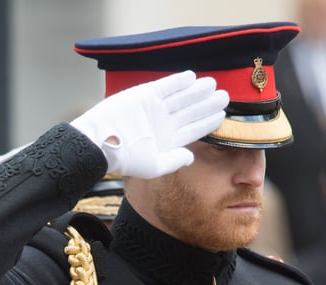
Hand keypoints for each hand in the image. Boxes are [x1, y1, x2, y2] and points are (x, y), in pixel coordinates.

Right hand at [70, 71, 228, 177]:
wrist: (100, 142)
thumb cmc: (124, 158)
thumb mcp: (153, 166)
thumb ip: (173, 161)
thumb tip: (190, 157)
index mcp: (167, 139)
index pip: (193, 129)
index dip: (208, 121)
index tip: (222, 115)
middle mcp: (163, 122)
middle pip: (191, 111)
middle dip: (207, 103)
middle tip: (225, 96)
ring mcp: (155, 108)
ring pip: (182, 97)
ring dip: (197, 90)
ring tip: (213, 84)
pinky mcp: (144, 95)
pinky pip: (165, 86)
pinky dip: (178, 81)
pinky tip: (192, 77)